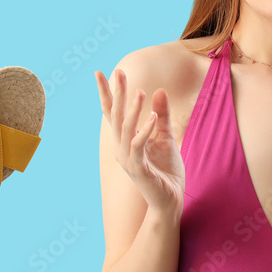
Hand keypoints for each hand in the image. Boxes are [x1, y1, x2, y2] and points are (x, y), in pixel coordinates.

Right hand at [96, 69, 184, 213]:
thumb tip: (158, 90)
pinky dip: (145, 130)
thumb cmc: (166, 171)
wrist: (170, 200)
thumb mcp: (166, 137)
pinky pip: (139, 146)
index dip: (107, 93)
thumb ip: (161, 115)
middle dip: (117, 93)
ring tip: (140, 91)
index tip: (101, 72)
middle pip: (115, 116)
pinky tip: (152, 116)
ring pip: (125, 129)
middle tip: (119, 71)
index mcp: (125, 140)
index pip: (113, 113)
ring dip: (132, 109)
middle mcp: (121, 148)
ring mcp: (128, 159)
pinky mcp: (138, 169)